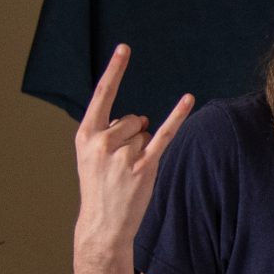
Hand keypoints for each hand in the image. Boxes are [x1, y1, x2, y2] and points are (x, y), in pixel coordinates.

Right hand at [74, 44, 194, 255]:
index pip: (102, 95)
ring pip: (144, 132)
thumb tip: (142, 119)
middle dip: (131, 136)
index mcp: (85, 135)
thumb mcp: (91, 156)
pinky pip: (164, 135)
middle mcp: (102, 142)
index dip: (115, 71)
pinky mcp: (144, 167)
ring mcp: (123, 155)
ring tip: (128, 171)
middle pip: (131, 119)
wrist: (102, 224)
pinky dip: (177, 116)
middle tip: (119, 164)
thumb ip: (111, 132)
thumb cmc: (99, 188)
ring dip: (142, 148)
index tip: (125, 48)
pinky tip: (188, 99)